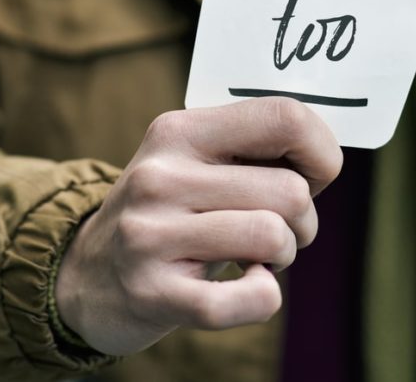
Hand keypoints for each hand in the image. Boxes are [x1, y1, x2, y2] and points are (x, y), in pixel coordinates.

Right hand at [54, 97, 342, 355]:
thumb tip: (328, 155)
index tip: (312, 176)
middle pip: (290, 190)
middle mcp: (160, 177)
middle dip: (303, 219)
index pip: (285, 117)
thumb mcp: (192, 160)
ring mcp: (152, 235)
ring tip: (254, 256)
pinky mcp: (155, 294)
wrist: (88, 276)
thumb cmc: (169, 213)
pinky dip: (264, 296)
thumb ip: (252, 147)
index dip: (321, 152)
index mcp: (179, 131)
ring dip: (283, 255)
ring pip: (274, 236)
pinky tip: (244, 285)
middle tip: (276, 229)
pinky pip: (252, 297)